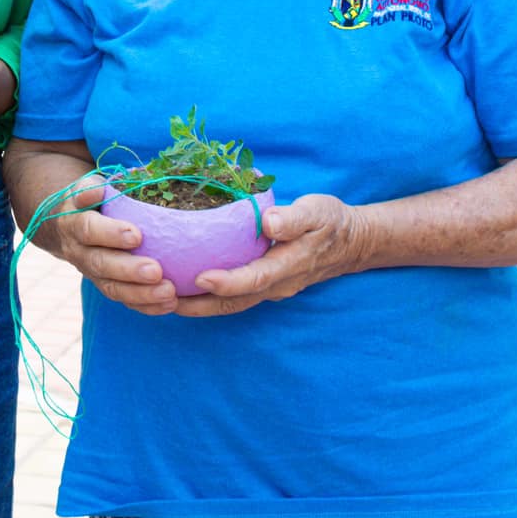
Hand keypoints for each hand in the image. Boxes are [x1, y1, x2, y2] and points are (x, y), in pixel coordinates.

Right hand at [39, 171, 178, 315]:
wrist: (71, 224)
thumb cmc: (92, 200)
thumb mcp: (89, 186)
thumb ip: (94, 186)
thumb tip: (104, 188)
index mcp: (73, 223)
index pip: (88, 229)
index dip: (110, 234)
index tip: (136, 235)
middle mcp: (78, 251)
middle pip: (100, 263)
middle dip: (128, 270)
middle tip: (156, 271)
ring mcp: (91, 273)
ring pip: (112, 288)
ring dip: (141, 293)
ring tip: (169, 293)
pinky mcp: (106, 286)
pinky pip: (124, 301)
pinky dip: (147, 305)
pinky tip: (170, 304)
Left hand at [176, 194, 373, 317]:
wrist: (352, 243)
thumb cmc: (331, 222)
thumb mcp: (318, 211)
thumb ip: (294, 218)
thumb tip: (270, 222)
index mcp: (289, 265)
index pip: (255, 278)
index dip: (228, 282)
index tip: (199, 278)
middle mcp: (278, 284)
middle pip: (235, 302)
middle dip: (200, 305)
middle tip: (164, 299)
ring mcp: (271, 289)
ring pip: (232, 304)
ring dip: (200, 306)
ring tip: (164, 300)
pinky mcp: (265, 285)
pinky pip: (235, 297)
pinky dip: (210, 298)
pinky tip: (184, 288)